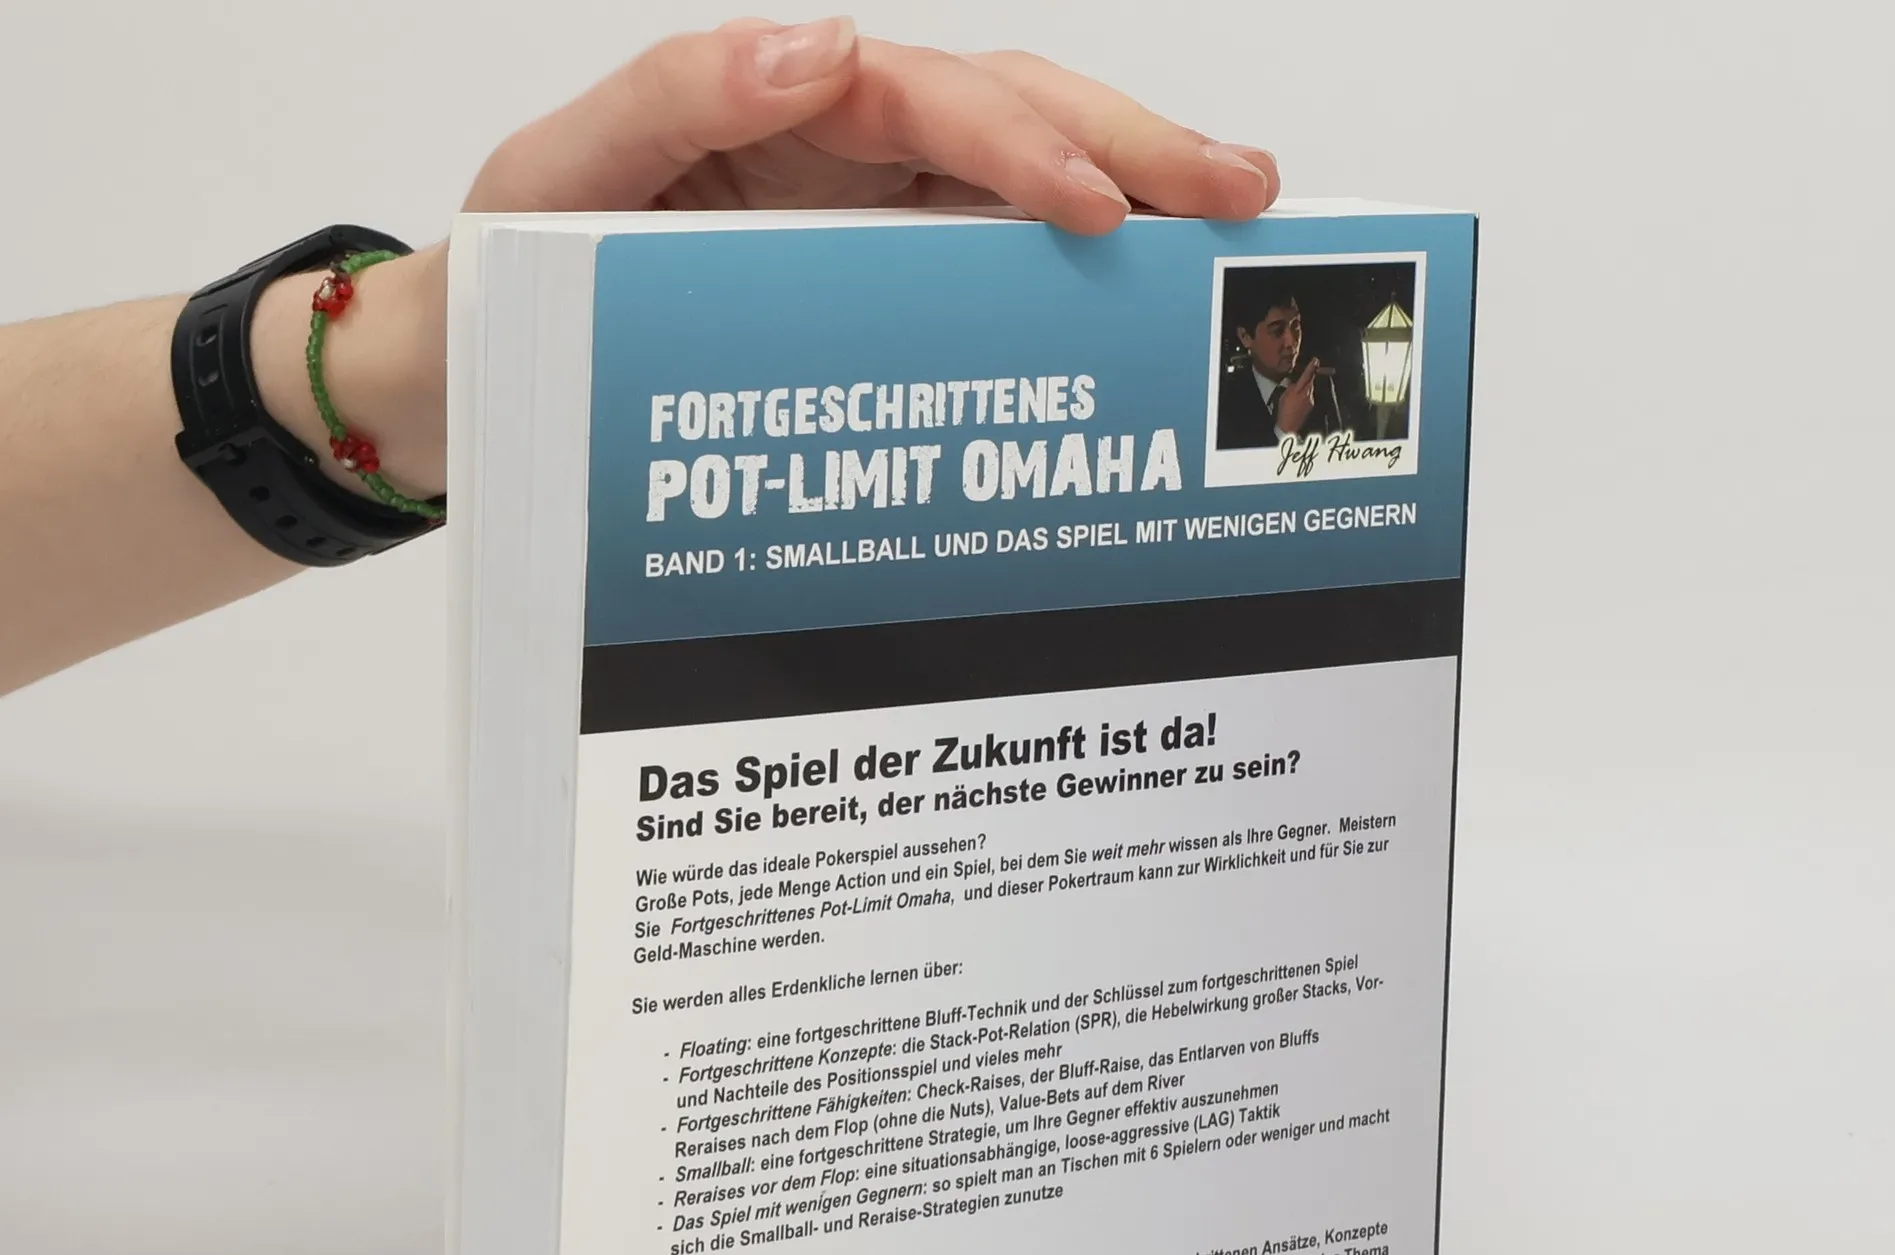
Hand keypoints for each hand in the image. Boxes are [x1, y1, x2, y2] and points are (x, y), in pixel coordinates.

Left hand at [261, 19, 1278, 498]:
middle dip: (1131, 149)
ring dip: (1132, 206)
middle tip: (1246, 193)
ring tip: (1231, 235)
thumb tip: (815, 47)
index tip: (1098, 210)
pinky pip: (988, 279)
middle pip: (1010, 122)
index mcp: (778, 112)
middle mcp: (840, 159)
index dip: (1021, 142)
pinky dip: (1071, 292)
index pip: (927, 96)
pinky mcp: (878, 304)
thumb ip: (669, 104)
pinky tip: (1141, 311)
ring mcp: (868, 232)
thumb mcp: (557, 180)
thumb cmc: (513, 277)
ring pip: (1019, 196)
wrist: (477, 395)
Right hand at [1275, 358, 1320, 437]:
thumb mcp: (1284, 396)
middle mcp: (1308, 394)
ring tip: (1297, 393)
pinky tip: (1298, 402)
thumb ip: (1290, 387)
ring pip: (1309, 390)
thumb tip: (1294, 382)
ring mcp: (1310, 401)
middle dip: (1308, 377)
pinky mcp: (1311, 407)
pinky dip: (1305, 396)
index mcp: (1300, 390)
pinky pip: (1309, 397)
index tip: (1315, 360)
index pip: (1307, 376)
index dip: (1311, 368)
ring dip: (1305, 388)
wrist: (1289, 427)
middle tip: (1308, 372)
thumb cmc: (1284, 411)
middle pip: (1310, 382)